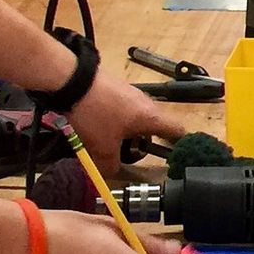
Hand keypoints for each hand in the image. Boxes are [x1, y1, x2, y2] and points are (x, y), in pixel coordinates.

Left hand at [67, 69, 185, 176]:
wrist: (73, 81)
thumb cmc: (96, 115)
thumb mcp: (102, 149)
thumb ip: (110, 166)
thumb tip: (111, 172)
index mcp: (151, 117)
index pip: (178, 130)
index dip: (181, 145)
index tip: (176, 155)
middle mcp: (146, 103)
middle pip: (154, 126)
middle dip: (144, 142)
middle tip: (130, 154)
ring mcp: (131, 92)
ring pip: (136, 117)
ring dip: (127, 131)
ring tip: (108, 141)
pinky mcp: (116, 87)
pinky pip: (122, 108)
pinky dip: (115, 120)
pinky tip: (97, 125)